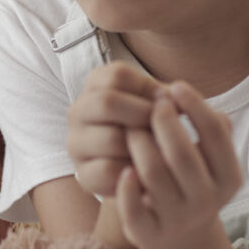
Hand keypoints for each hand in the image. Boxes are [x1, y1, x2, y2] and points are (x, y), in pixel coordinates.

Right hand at [65, 62, 160, 197]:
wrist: (138, 167)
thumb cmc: (150, 127)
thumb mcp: (157, 105)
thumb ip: (168, 98)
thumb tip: (172, 99)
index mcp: (96, 85)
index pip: (118, 75)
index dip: (148, 89)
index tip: (163, 104)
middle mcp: (78, 110)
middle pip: (107, 102)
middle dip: (143, 116)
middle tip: (163, 130)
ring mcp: (76, 142)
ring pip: (111, 138)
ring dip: (142, 147)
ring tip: (158, 151)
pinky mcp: (83, 172)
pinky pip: (109, 169)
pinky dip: (133, 171)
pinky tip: (146, 170)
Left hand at [112, 82, 241, 248]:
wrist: (182, 239)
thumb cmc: (193, 182)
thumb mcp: (211, 159)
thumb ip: (208, 126)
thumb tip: (183, 91)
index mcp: (229, 178)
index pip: (215, 134)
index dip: (194, 105)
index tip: (174, 86)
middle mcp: (207, 200)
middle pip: (181, 153)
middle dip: (162, 121)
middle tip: (151, 104)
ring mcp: (178, 218)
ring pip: (152, 173)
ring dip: (139, 144)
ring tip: (131, 128)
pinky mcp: (149, 232)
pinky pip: (133, 208)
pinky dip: (126, 187)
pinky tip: (123, 168)